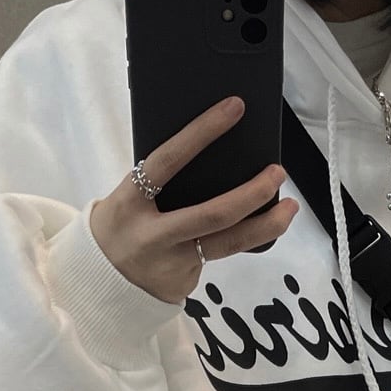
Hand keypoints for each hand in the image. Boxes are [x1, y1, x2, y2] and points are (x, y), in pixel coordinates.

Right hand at [90, 96, 298, 304]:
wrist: (99, 282)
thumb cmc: (122, 225)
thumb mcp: (128, 198)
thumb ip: (161, 181)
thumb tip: (212, 152)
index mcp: (130, 201)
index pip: (168, 160)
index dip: (202, 133)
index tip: (234, 108)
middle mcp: (152, 234)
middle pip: (213, 214)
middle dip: (253, 192)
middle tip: (278, 172)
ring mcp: (172, 262)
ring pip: (229, 243)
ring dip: (267, 224)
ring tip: (291, 207)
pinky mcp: (186, 281)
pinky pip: (221, 255)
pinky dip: (241, 240)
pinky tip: (256, 228)